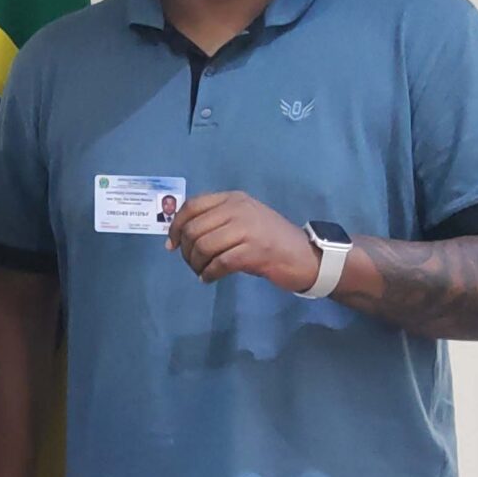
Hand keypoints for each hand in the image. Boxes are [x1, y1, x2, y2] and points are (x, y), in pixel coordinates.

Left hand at [169, 192, 317, 291]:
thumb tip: (180, 234)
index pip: (192, 206)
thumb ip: (217, 220)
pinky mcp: (254, 251)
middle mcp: (238, 209)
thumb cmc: (271, 240)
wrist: (305, 256)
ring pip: (203, 246)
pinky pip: (218, 263)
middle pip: (194, 229)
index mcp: (233, 199)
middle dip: (186, 251)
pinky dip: (209, 274)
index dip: (176, 226)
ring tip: (201, 272)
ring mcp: (247, 229)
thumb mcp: (244, 219)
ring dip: (196, 264)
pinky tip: (209, 278)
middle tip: (192, 264)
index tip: (172, 245)